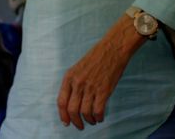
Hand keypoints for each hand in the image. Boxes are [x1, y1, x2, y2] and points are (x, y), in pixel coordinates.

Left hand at [57, 15, 146, 129]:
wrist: (113, 48)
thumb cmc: (97, 57)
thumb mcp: (78, 68)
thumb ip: (74, 83)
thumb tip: (72, 102)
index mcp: (69, 77)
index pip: (61, 101)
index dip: (63, 115)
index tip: (66, 123)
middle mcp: (78, 83)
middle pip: (72, 110)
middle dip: (75, 122)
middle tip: (80, 126)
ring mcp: (91, 87)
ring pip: (85, 112)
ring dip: (88, 120)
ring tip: (92, 121)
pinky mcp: (103, 90)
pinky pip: (98, 110)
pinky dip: (98, 117)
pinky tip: (100, 117)